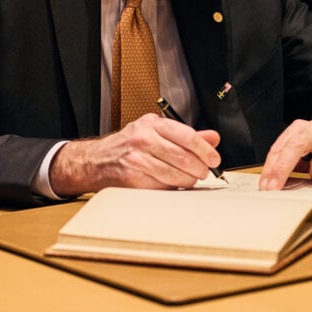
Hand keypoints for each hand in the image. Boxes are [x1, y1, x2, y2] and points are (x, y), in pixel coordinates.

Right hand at [48, 114, 221, 196]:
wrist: (97, 161)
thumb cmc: (129, 146)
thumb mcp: (155, 132)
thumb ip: (186, 136)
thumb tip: (213, 138)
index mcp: (152, 124)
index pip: (188, 136)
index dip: (205, 150)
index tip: (214, 160)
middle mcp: (144, 139)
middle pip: (184, 157)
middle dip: (200, 169)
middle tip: (204, 172)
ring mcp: (137, 159)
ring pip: (176, 174)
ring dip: (189, 180)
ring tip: (189, 179)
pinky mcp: (133, 178)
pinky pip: (163, 186)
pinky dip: (173, 187)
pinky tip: (173, 184)